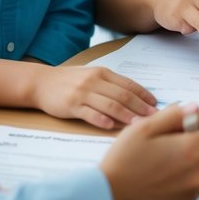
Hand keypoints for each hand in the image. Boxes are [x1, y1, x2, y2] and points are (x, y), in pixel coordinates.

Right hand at [33, 65, 158, 129]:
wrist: (42, 83)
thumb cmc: (71, 81)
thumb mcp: (93, 77)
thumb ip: (112, 85)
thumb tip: (137, 97)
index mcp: (103, 73)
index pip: (129, 84)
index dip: (144, 95)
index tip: (156, 105)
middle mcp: (95, 81)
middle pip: (123, 95)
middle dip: (141, 107)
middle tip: (154, 118)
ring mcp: (83, 93)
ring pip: (109, 105)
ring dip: (126, 115)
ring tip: (139, 125)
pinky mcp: (71, 105)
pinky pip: (89, 113)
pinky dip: (101, 119)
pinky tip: (111, 126)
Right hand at [101, 103, 198, 199]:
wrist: (108, 199)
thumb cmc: (123, 162)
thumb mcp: (145, 127)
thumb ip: (174, 114)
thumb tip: (194, 109)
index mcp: (192, 150)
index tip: (197, 114)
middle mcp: (198, 172)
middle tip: (176, 130)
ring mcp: (192, 191)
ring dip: (192, 154)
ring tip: (163, 153)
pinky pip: (191, 182)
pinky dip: (183, 173)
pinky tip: (161, 173)